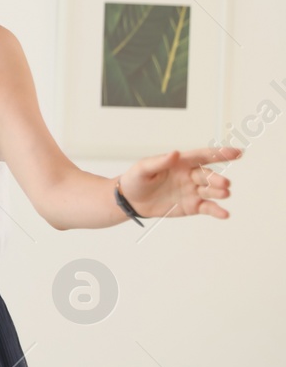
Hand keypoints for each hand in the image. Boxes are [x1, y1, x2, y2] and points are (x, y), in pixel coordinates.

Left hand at [119, 146, 240, 219]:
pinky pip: (207, 207)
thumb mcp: (143, 169)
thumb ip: (159, 162)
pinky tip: (224, 214)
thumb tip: (175, 153)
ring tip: (224, 194)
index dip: (219, 154)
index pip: (203, 156)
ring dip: (219, 192)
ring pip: (210, 191)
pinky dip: (216, 211)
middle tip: (224, 184)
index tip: (236, 153)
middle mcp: (190, 175)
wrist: (130, 201)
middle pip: (207, 175)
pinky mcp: (192, 206)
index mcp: (180, 162)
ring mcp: (192, 191)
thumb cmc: (136, 180)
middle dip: (217, 179)